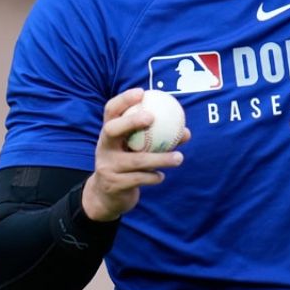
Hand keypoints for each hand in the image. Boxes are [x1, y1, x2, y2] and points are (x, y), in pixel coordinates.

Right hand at [82, 88, 189, 221]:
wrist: (106, 197)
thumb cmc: (127, 165)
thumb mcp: (135, 150)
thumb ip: (156, 139)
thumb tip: (186, 132)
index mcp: (108, 135)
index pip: (111, 111)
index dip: (123, 100)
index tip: (142, 93)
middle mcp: (103, 148)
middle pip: (112, 130)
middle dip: (130, 121)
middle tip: (152, 117)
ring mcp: (107, 166)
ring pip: (135, 160)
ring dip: (160, 159)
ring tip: (179, 158)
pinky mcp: (114, 185)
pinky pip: (138, 179)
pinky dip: (153, 177)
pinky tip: (161, 176)